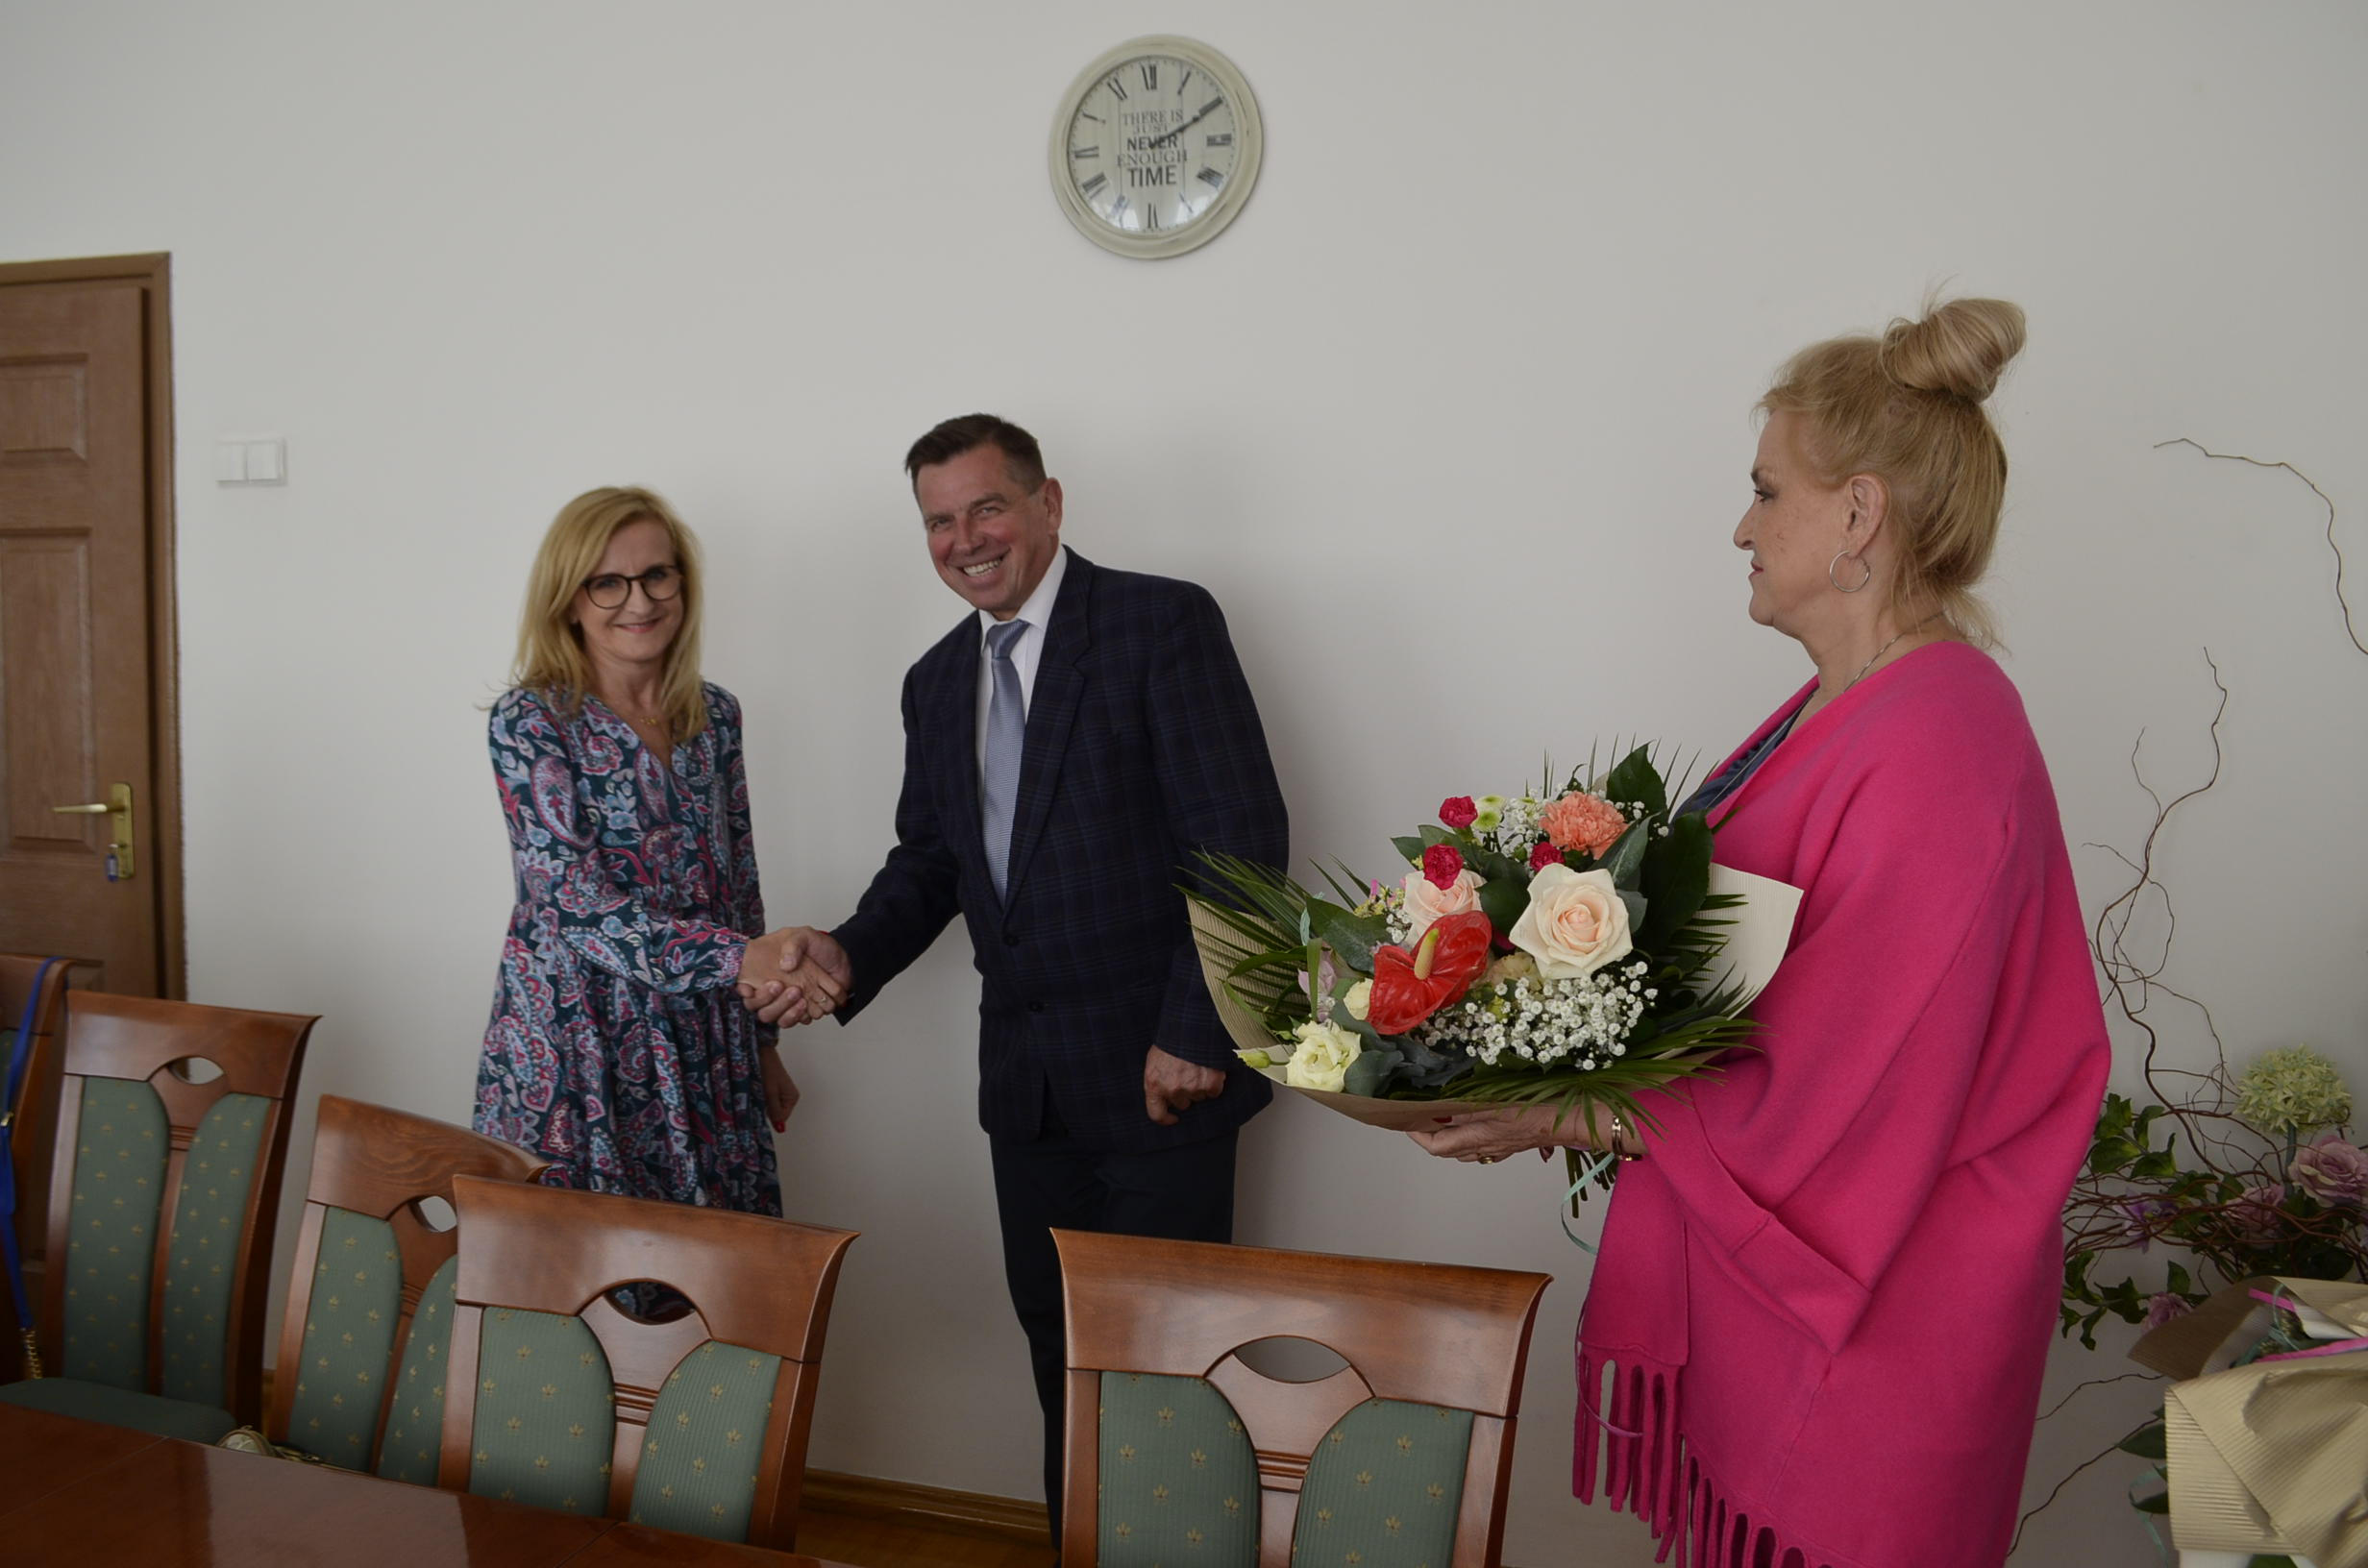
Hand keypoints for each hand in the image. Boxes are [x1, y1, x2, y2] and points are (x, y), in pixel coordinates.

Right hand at [737, 926, 851, 1025]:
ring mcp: (790, 1002)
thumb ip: (794, 945)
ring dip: (790, 1012)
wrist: (842, 958)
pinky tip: (809, 1006)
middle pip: (765, 1011)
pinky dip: (802, 1016)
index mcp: (768, 973)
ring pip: (779, 1019)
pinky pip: (797, 1021)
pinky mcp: (804, 1009)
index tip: (768, 986)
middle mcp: (776, 991)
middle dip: (777, 1004)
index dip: (752, 994)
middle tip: (793, 990)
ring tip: (802, 1000)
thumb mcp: (804, 936)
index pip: (750, 991)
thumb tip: (786, 965)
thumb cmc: (819, 946)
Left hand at [759, 1046, 799, 1131]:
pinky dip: (760, 1098)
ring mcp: (781, 1092)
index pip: (781, 1119)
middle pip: (776, 1114)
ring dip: (761, 1104)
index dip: (769, 1117)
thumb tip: (781, 1129)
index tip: (758, 1111)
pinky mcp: (773, 1088)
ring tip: (755, 1094)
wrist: (760, 1050)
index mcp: (792, 1098)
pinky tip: (755, 1091)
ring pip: (770, 1107)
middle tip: (756, 1100)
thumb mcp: (770, 1093)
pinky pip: (766, 1100)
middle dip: (764, 1110)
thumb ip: (775, 1111)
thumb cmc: (767, 1069)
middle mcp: (788, 1096)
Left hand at [1144, 1045, 1224, 1125]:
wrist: (1191, 1024)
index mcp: (1154, 1084)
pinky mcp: (1211, 1084)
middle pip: (1182, 1104)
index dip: (1166, 1118)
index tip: (1173, 1118)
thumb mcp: (1154, 1060)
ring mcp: (1192, 1088)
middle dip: (1185, 1093)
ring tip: (1197, 1066)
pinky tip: (1209, 1068)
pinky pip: (1214, 1092)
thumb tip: (1163, 1097)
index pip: (1156, 1114)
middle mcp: (1172, 1089)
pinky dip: (1214, 1082)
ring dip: (1199, 1086)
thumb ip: (1157, 1081)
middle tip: (1187, 1074)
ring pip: (1199, 1097)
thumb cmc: (1172, 1039)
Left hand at [1407, 1104, 1580, 1163]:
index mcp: (1478, 1138)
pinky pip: (1480, 1146)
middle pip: (1447, 1150)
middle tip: (1420, 1116)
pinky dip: (1468, 1136)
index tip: (1408, 1119)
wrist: (1568, 1121)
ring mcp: (1498, 1147)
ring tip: (1439, 1117)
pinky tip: (1471, 1121)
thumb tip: (1438, 1114)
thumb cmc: (1535, 1110)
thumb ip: (1464, 1111)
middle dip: (1429, 1135)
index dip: (1417, 1135)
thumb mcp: (1495, 1104)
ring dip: (1448, 1137)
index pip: (1436, 1146)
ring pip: (1463, 1149)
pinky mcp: (1509, 1143)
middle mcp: (1485, 1147)